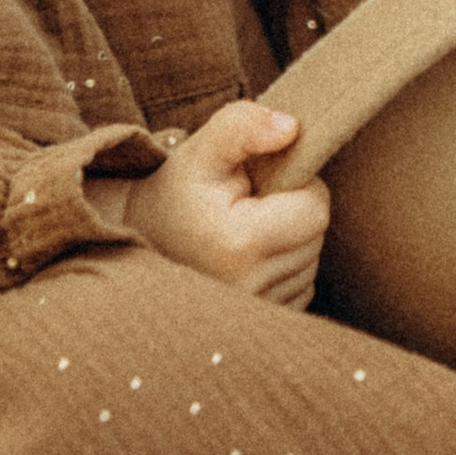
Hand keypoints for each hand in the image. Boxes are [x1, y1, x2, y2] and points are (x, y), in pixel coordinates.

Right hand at [115, 101, 327, 308]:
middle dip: (295, 211)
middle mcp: (247, 288)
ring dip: (290, 240)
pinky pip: (299, 288)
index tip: (265, 181)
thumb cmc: (177, 191)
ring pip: (309, 263)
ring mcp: (251, 312)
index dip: (301, 185)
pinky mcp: (256, 328)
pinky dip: (283, 268)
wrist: (139, 240)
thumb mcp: (203, 149)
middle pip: (315, 237)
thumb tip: (293, 129)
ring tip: (246, 228)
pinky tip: (249, 256)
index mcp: (238, 244)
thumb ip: (244, 126)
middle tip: (252, 203)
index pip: (315, 210)